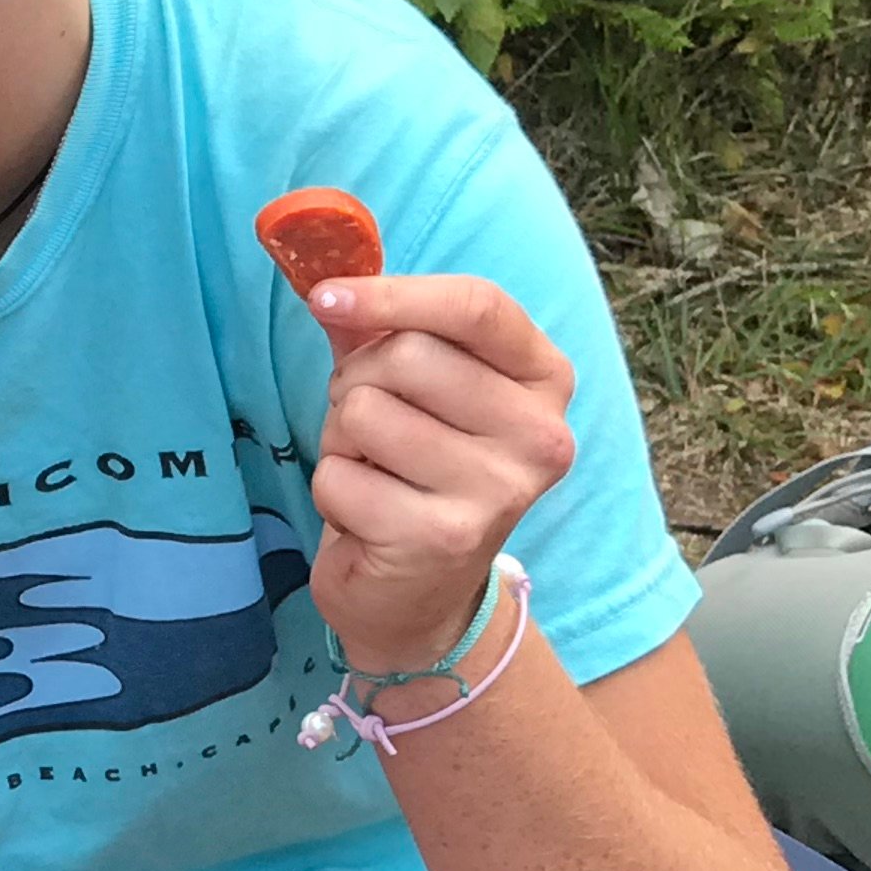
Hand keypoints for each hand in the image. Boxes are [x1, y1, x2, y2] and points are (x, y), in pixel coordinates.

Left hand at [297, 272, 576, 674]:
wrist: (420, 596)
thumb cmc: (414, 469)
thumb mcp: (411, 387)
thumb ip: (378, 326)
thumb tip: (325, 273)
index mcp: (545, 379)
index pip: (477, 305)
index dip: (393, 293)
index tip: (327, 296)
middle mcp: (542, 435)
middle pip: (407, 354)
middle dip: (358, 382)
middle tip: (370, 425)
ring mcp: (498, 490)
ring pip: (365, 411)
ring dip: (342, 439)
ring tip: (376, 472)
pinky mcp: (442, 537)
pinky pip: (338, 474)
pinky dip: (333, 490)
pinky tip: (369, 516)